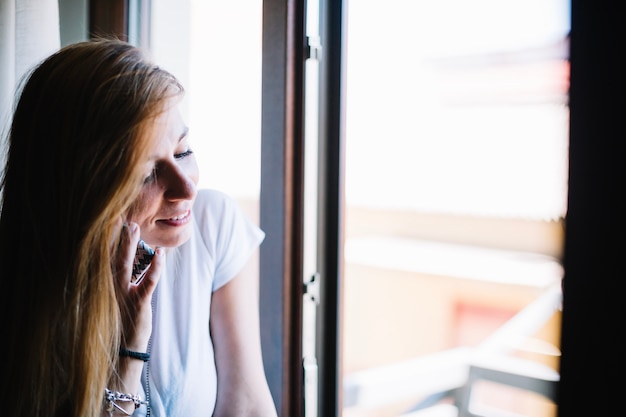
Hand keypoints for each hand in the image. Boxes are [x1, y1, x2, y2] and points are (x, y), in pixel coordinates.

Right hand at [114, 222, 162, 351]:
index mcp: (105, 287)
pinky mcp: (138, 304)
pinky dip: (155, 267)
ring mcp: (122, 295)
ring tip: (134, 227)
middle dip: (116, 237)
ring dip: (129, 245)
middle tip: (121, 218)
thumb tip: (123, 263)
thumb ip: (119, 283)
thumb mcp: (117, 302)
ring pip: (125, 265)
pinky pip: (148, 282)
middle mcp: (110, 289)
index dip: (108, 241)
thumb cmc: (121, 324)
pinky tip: (160, 254)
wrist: (122, 352)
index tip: (110, 222)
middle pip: (111, 257)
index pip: (104, 259)